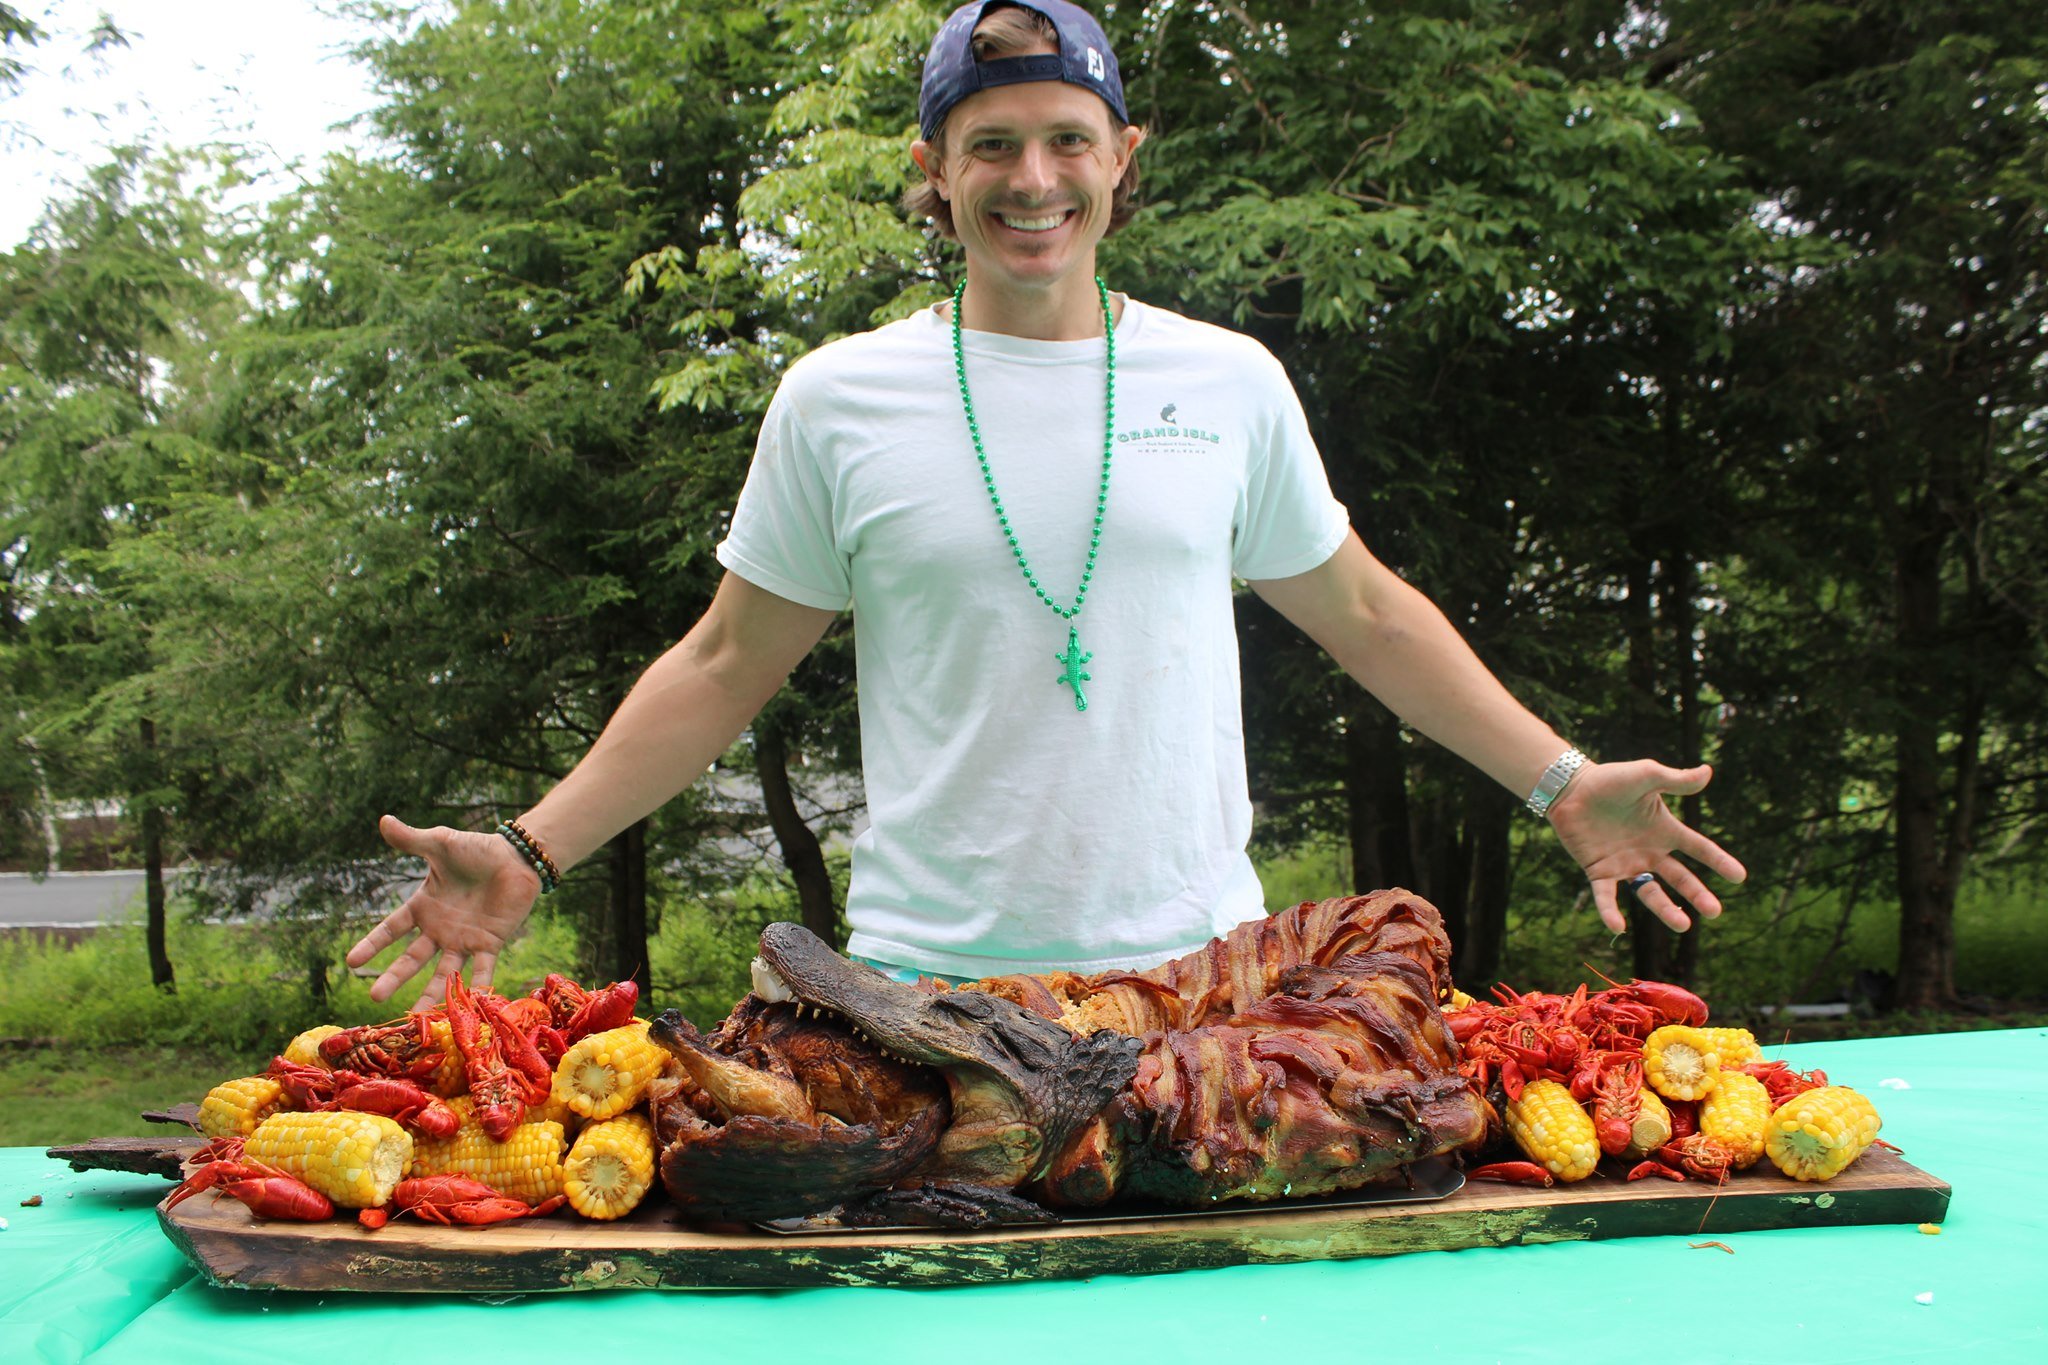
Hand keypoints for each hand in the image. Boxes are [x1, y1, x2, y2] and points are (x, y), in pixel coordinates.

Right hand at [347, 815, 542, 1008]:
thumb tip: (383, 820)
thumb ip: (412, 839)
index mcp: (424, 906)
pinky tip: (470, 1006)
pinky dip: (477, 988)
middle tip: (376, 998)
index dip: (372, 944)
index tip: (351, 962)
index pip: (391, 929)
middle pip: (413, 959)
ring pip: (444, 973)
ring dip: (431, 995)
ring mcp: (464, 940)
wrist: (517, 856)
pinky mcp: (489, 944)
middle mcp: (440, 929)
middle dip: (395, 978)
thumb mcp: (440, 844)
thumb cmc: (476, 850)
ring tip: (417, 1019)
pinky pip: (482, 970)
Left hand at [1544, 760, 1746, 934]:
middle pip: (1680, 878)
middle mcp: (1649, 852)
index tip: (1740, 876)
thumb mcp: (1646, 776)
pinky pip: (1607, 896)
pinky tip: (1618, 927)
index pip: (1699, 849)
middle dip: (1698, 895)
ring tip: (1683, 926)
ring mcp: (1626, 864)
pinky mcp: (1600, 872)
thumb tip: (1707, 772)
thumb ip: (1675, 780)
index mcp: (1664, 830)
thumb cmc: (1610, 780)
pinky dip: (1610, 912)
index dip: (1719, 861)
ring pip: (1649, 893)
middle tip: (1715, 912)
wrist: (1570, 788)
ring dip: (1666, 910)